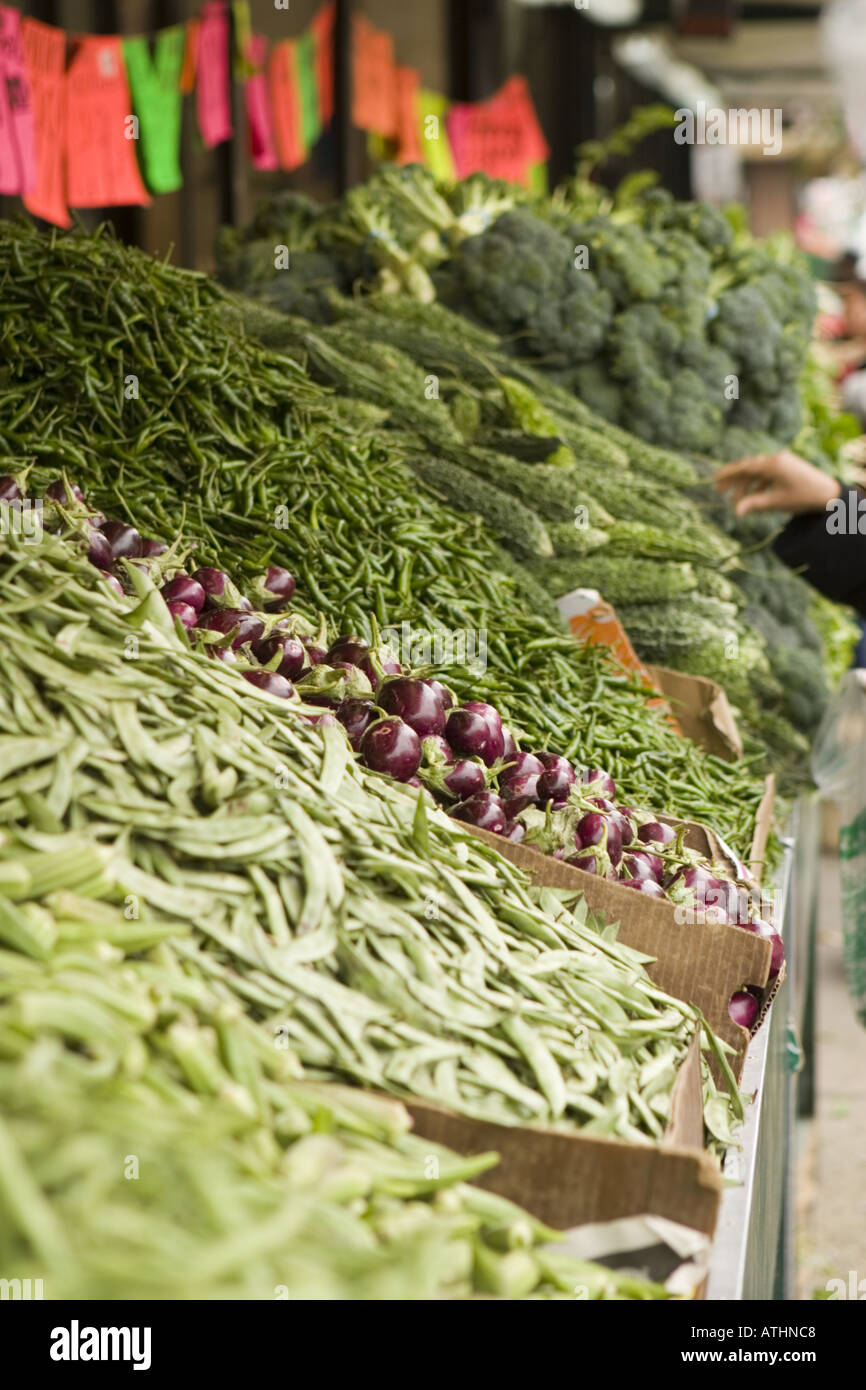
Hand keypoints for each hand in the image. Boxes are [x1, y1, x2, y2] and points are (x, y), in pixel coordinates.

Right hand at [715, 450, 840, 517]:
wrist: (829, 494)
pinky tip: (754, 497)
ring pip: (757, 471)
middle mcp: (776, 459)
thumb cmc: (803, 497)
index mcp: (773, 464)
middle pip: (749, 467)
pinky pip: (767, 473)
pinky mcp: (787, 467)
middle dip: (734, 480)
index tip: (713, 480)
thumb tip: (735, 512)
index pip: (744, 466)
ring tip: (737, 500)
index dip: (727, 473)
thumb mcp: (776, 502)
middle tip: (720, 492)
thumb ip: (754, 504)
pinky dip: (758, 484)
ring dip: (746, 485)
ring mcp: (783, 462)